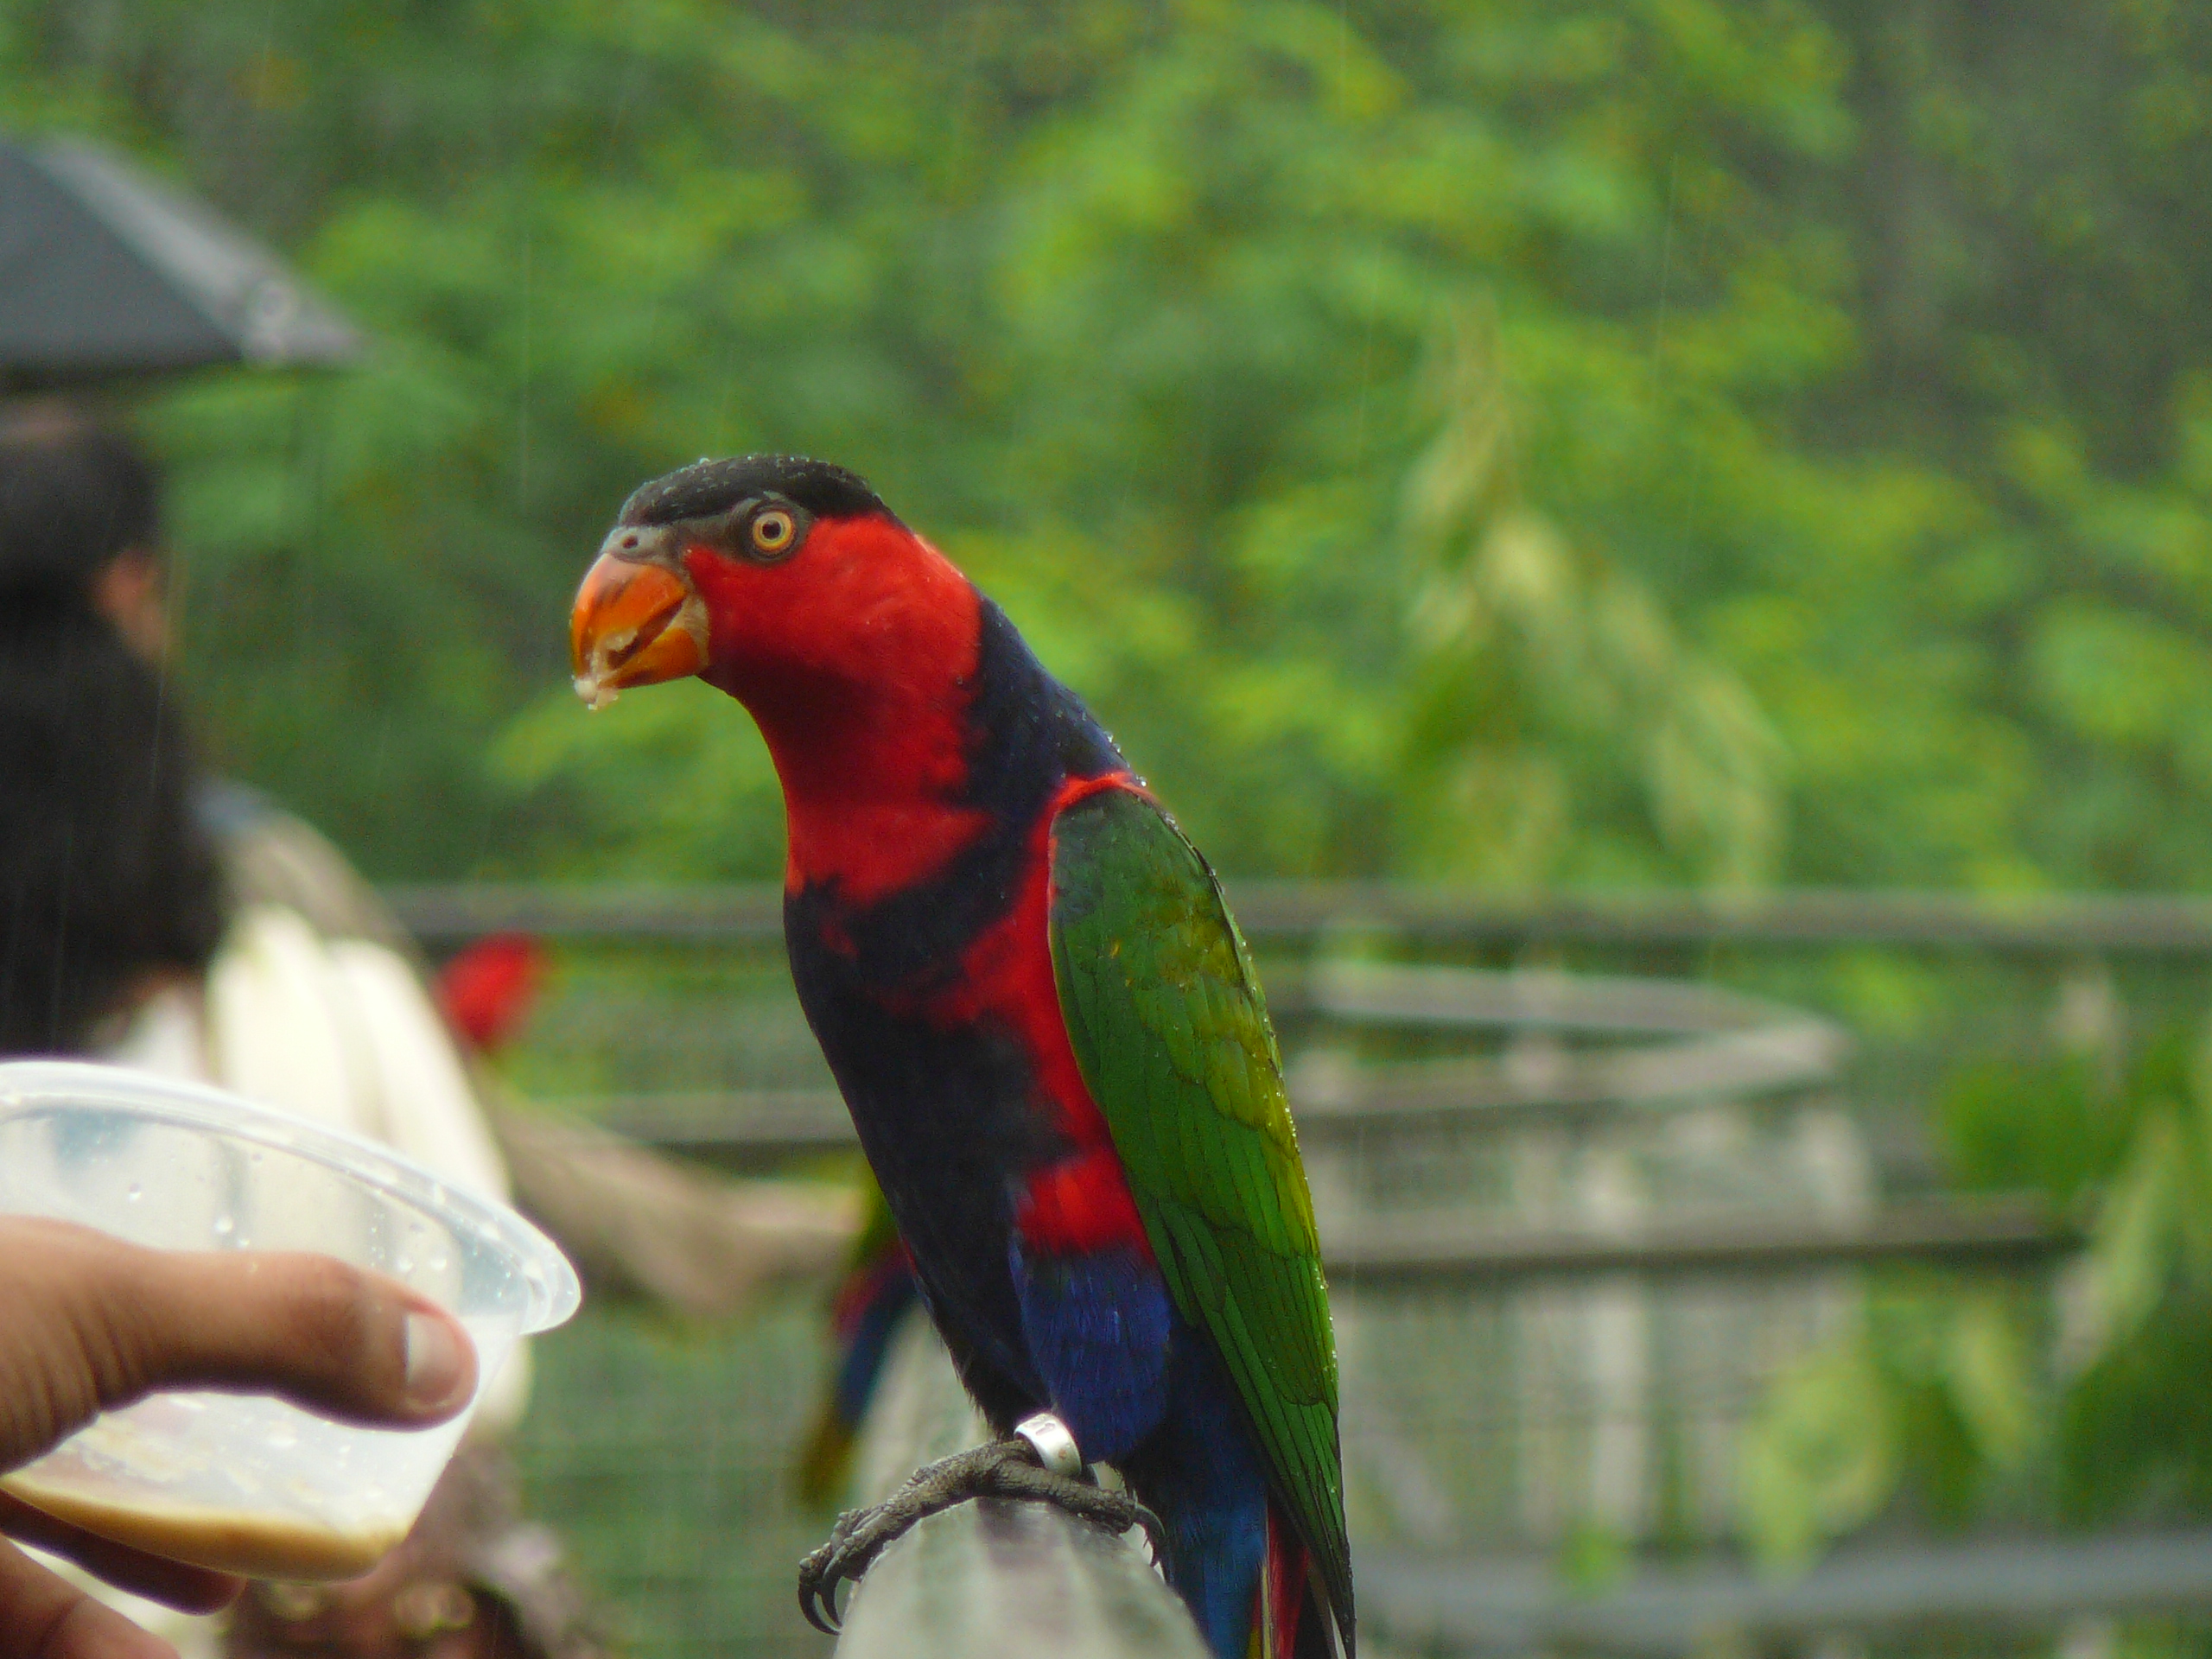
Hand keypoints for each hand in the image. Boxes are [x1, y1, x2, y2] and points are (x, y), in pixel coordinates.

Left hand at [0, 1218, 477, 1658]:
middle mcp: (7, 1355)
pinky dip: (106, 1645)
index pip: (181, 1272)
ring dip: (180, 1552)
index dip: (301, 1306)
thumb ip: (279, 1328)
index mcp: (48, 1265)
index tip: (414, 1354)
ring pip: (81, 1513)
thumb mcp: (105, 1308)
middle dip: (224, 1435)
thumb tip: (450, 1364)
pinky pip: (35, 1614)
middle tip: (333, 1481)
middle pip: (124, 1396)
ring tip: (254, 1580)